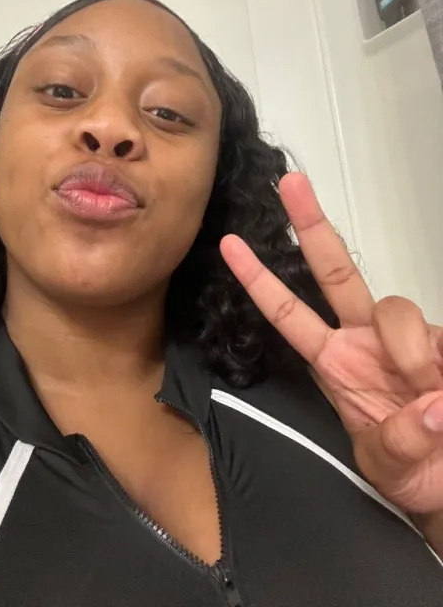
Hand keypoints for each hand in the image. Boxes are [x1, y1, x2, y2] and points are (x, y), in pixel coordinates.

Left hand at [220, 172, 442, 519]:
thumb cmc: (410, 468)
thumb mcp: (389, 465)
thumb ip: (399, 441)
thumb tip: (431, 407)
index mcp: (335, 362)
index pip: (289, 314)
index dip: (259, 281)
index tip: (230, 244)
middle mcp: (366, 339)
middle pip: (337, 273)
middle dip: (313, 227)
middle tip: (292, 183)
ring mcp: (405, 338)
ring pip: (397, 308)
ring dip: (408, 346)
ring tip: (425, 389)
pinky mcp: (442, 344)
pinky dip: (439, 357)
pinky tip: (441, 388)